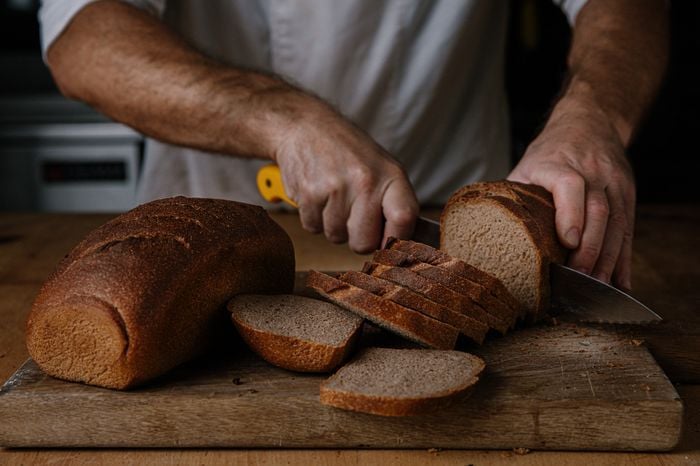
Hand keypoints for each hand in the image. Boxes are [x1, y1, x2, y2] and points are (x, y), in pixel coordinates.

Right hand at [271, 97, 418, 253]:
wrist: (305, 126)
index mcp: (391, 175)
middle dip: (357, 238)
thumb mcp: (381, 168)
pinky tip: (318, 194)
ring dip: (333, 225)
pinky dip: (314, 217)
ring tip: (333, 197)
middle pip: (365, 243)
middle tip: (353, 216)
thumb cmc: (347, 151)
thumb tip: (401, 246)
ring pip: (336, 237)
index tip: (388, 244)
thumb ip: (394, 203)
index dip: (396, 241)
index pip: (404, 219)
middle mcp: (366, 181)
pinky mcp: (309, 194)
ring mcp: (336, 188)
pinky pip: (313, 228)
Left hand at [508, 96, 635, 289]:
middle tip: (578, 279)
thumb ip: (512, 197)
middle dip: (591, 250)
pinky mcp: (628, 194)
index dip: (570, 214)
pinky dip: (625, 259)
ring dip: (609, 260)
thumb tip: (483, 235)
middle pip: (598, 211)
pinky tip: (620, 284)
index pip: (570, 186)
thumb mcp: (526, 166)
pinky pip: (629, 230)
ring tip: (596, 288)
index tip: (568, 242)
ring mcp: (614, 183)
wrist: (590, 123)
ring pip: (618, 223)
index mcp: (559, 163)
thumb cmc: (550, 152)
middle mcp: (592, 172)